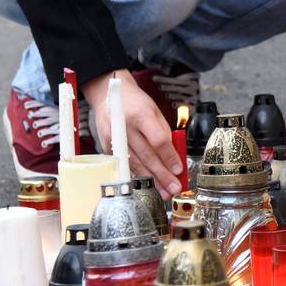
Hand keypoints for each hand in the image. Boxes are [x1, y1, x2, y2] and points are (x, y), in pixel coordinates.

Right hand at [82, 69, 182, 197]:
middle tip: (174, 188)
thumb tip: (174, 157)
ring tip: (164, 191)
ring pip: (135, 164)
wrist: (108, 94)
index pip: (158, 140)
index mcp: (140, 113)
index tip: (178, 169)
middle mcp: (125, 127)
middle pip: (147, 156)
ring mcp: (114, 138)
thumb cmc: (135, 102)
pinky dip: (137, 176)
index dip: (169, 157)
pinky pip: (125, 164)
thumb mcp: (154, 110)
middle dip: (162, 175)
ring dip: (151, 180)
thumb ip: (164, 132)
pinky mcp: (106, 146)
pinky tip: (147, 185)